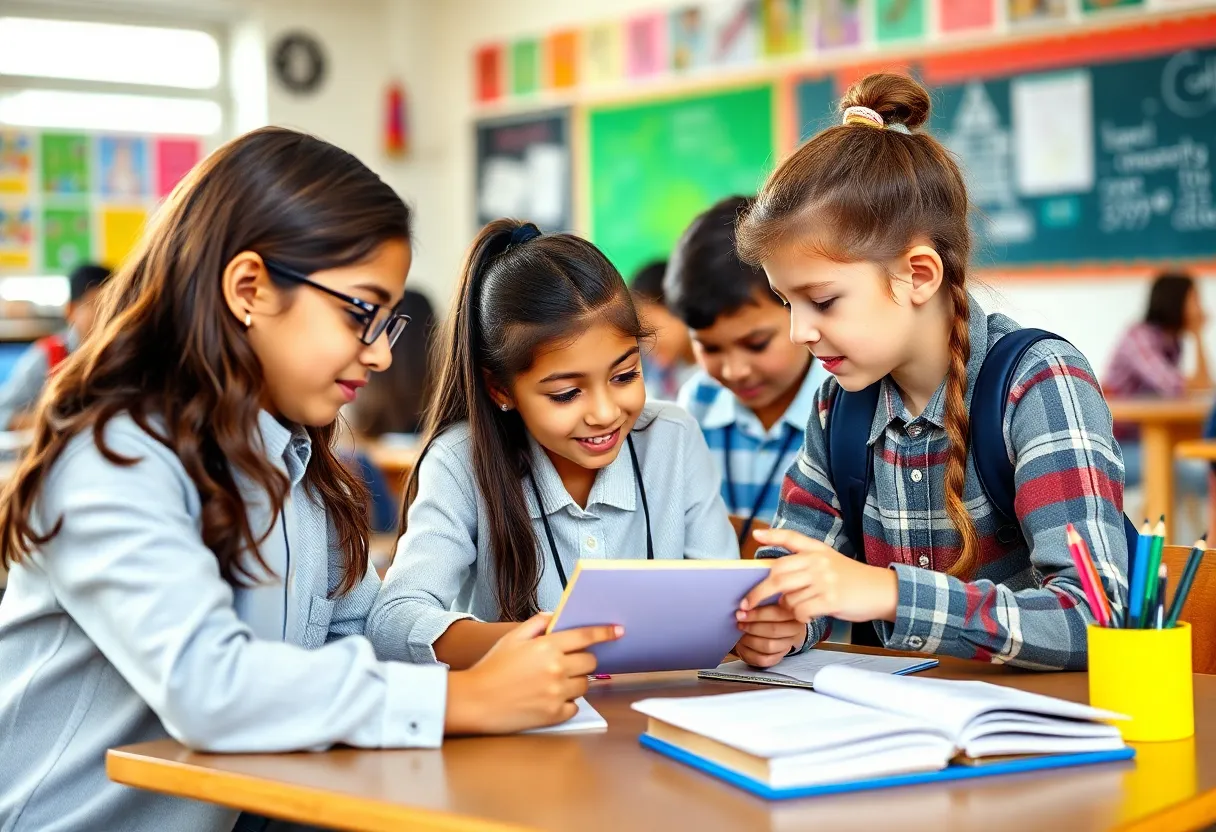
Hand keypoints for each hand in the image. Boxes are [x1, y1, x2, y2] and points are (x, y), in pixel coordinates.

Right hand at [445, 613, 622, 734]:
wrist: (475, 701)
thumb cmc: (492, 668)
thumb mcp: (512, 638)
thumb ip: (537, 624)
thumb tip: (556, 617)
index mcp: (547, 647)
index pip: (585, 636)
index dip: (604, 632)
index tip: (618, 631)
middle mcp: (556, 669)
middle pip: (589, 662)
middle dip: (581, 660)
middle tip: (565, 663)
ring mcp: (557, 693)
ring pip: (585, 684)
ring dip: (575, 681)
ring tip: (552, 682)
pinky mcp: (555, 715)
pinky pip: (575, 706)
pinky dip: (566, 702)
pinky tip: (548, 698)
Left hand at [734, 603, 806, 667]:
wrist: (771, 628)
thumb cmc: (767, 611)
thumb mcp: (768, 601)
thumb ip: (762, 599)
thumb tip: (746, 602)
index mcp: (795, 613)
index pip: (778, 613)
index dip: (758, 613)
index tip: (743, 609)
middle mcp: (795, 631)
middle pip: (773, 630)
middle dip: (753, 625)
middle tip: (739, 619)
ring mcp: (787, 646)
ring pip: (768, 645)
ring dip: (750, 638)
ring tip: (740, 630)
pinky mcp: (777, 658)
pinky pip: (763, 658)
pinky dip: (749, 651)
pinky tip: (741, 644)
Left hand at [741, 528, 898, 624]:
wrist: (881, 591)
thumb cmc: (851, 579)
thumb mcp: (830, 560)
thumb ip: (804, 563)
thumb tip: (773, 578)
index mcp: (817, 550)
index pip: (791, 538)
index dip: (772, 536)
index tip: (755, 535)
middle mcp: (818, 562)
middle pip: (777, 576)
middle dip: (757, 593)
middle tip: (746, 605)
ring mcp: (824, 580)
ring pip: (788, 598)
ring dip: (785, 609)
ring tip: (794, 610)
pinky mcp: (830, 599)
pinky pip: (801, 611)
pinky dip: (799, 617)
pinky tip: (807, 616)